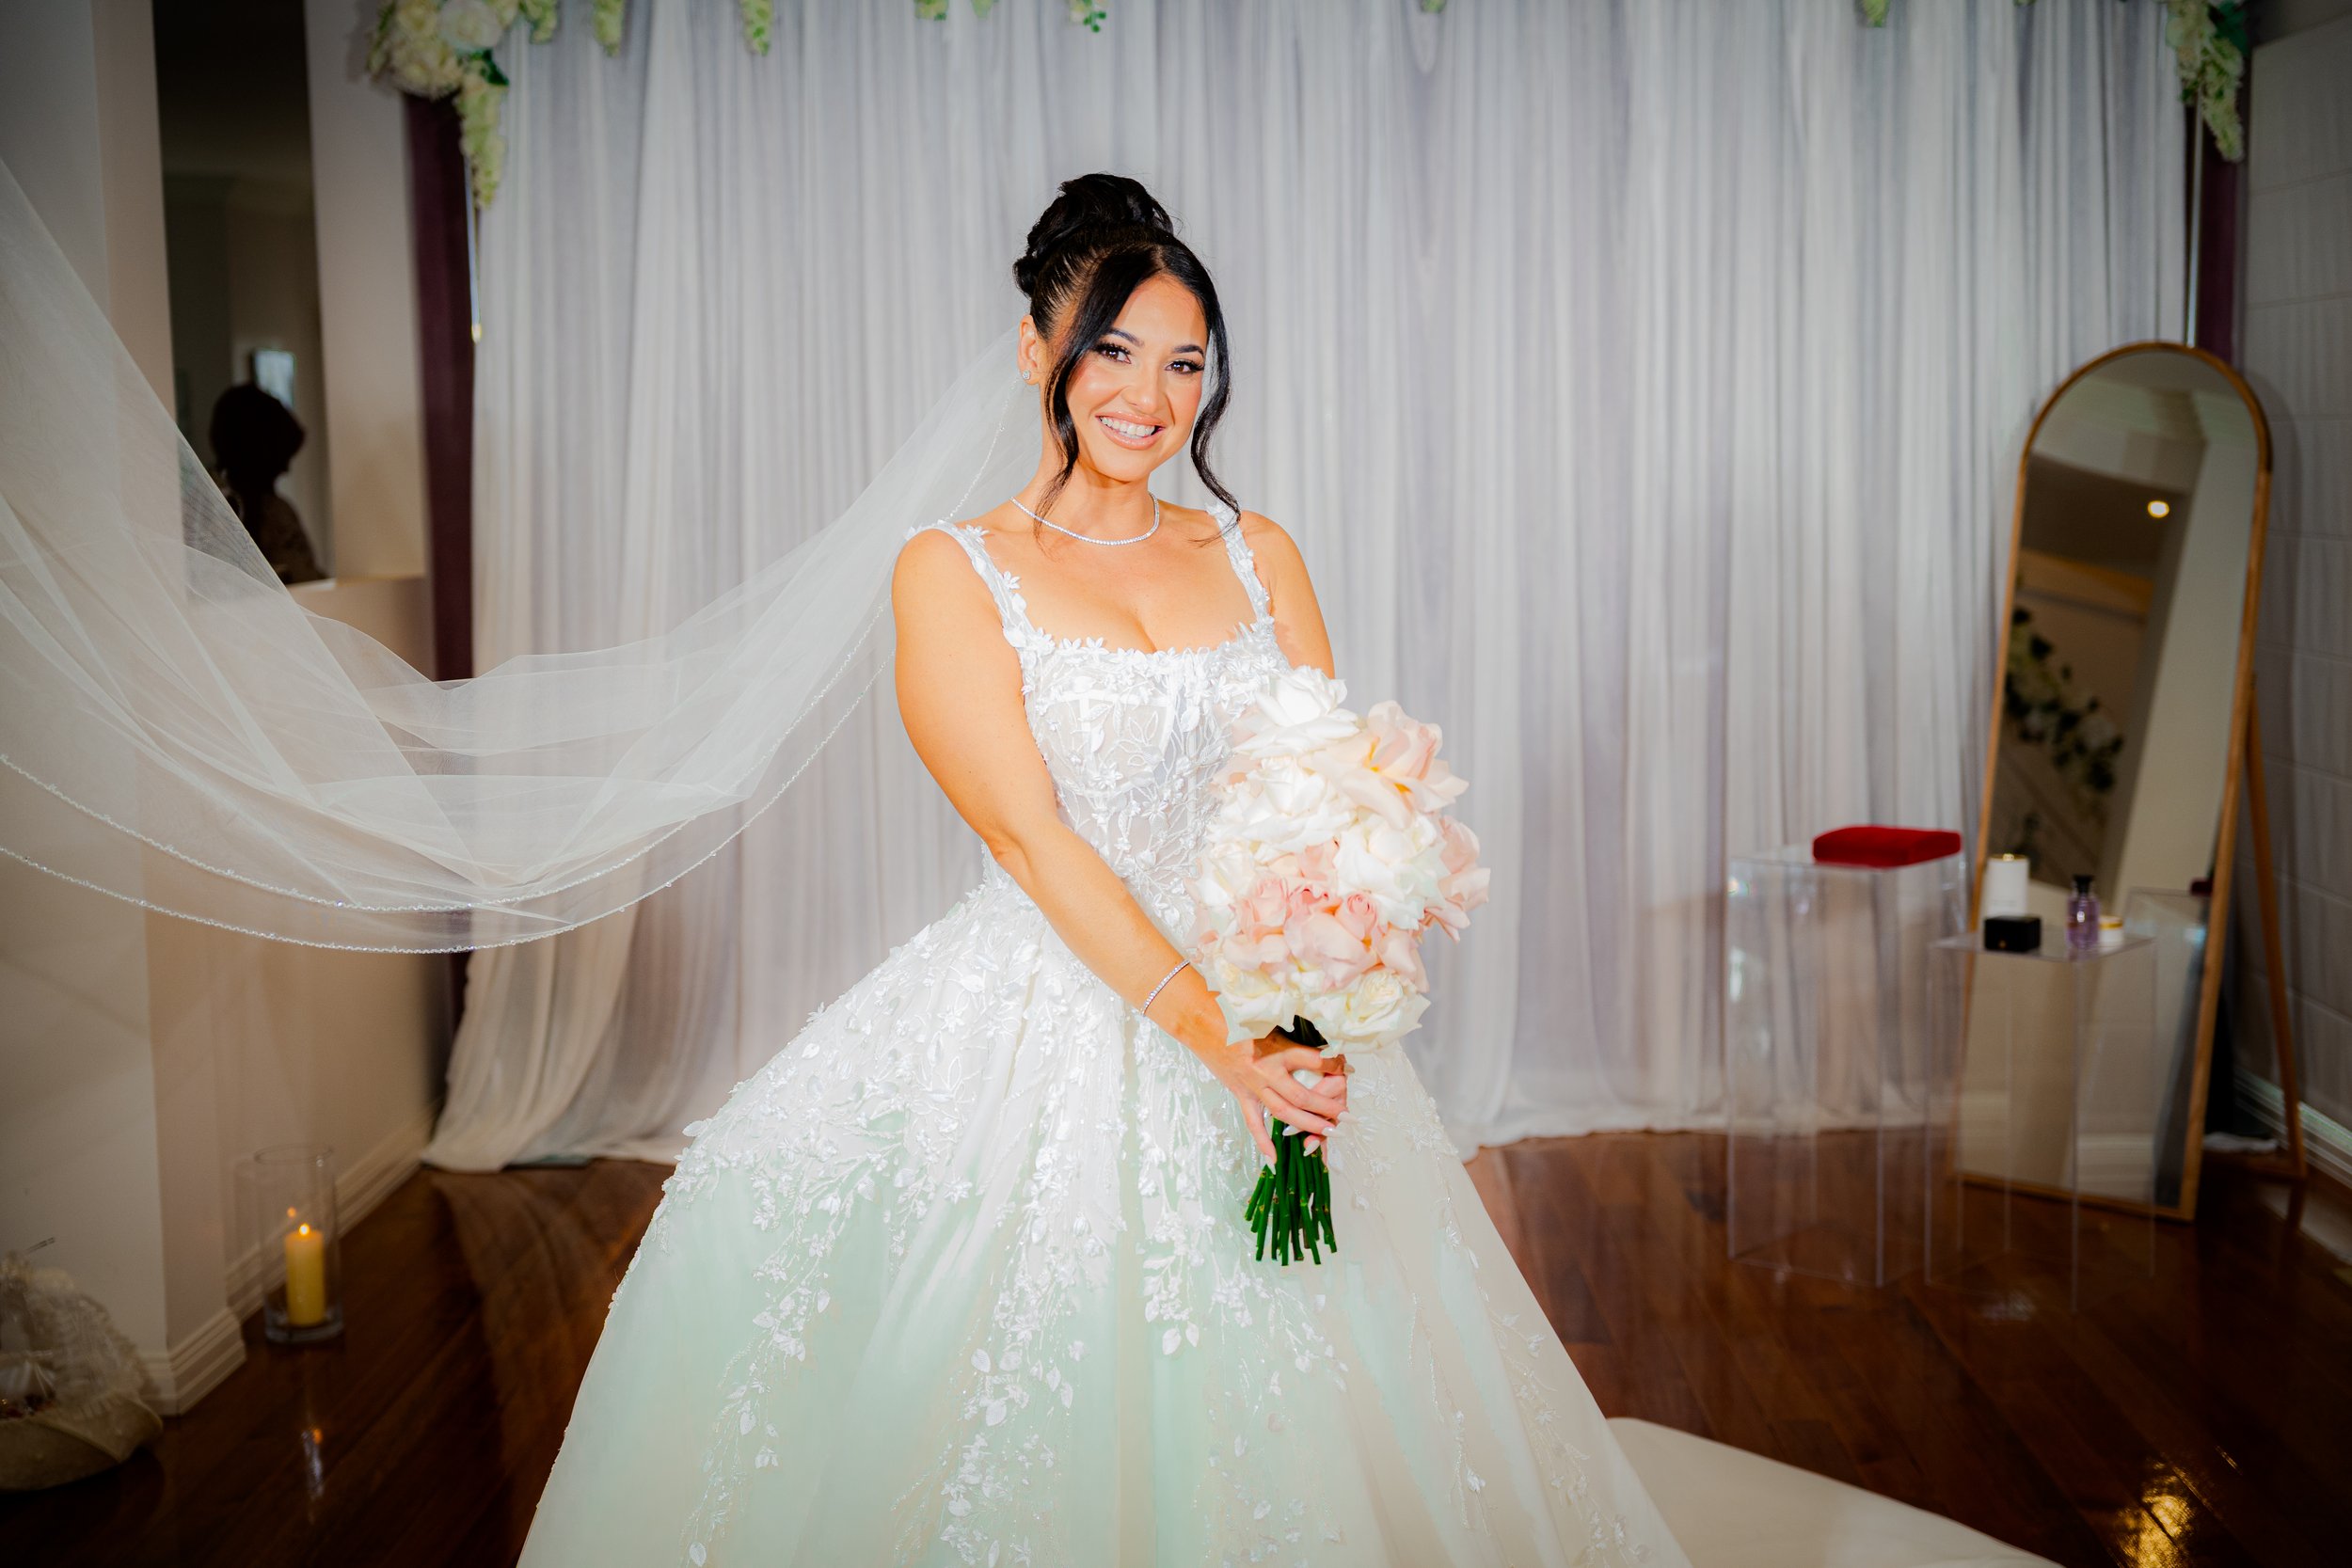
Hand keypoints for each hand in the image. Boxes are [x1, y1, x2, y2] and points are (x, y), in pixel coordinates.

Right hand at [1200, 1032, 1349, 1165]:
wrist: (1203, 1024)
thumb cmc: (1238, 1017)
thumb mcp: (1271, 1021)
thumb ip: (1294, 1033)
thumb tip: (1323, 1038)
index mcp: (1277, 1049)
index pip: (1315, 1061)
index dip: (1335, 1065)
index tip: (1348, 1068)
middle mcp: (1267, 1071)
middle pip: (1303, 1095)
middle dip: (1327, 1107)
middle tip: (1346, 1115)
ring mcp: (1253, 1086)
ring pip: (1284, 1112)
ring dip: (1307, 1124)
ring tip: (1328, 1132)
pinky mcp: (1241, 1095)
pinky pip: (1254, 1122)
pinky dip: (1263, 1141)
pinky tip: (1275, 1159)